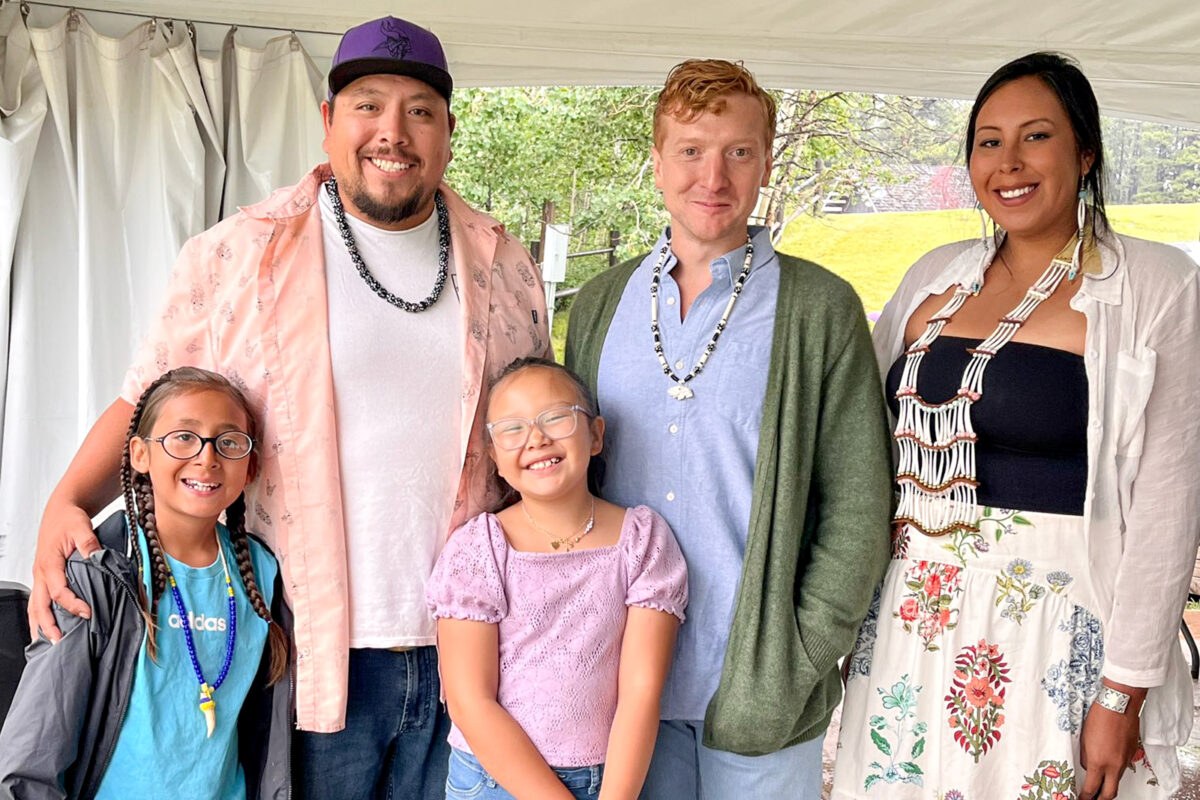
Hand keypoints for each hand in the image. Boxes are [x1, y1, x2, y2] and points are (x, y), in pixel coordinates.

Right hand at [30, 500, 100, 640]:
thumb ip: (88, 543)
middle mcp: (41, 572)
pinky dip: (39, 615)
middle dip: (48, 625)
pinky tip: (45, 627)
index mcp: (49, 563)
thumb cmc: (69, 519)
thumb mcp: (81, 527)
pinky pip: (37, 599)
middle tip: (59, 641)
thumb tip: (96, 557)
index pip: (58, 591)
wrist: (60, 511)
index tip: (88, 613)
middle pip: (39, 605)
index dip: (72, 604)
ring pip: (35, 605)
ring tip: (49, 641)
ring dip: (40, 623)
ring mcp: (40, 575)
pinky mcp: (43, 576)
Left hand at [1079, 681, 1145, 799]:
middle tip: (1092, 799)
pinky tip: (1110, 762)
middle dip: (1101, 799)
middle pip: (1110, 793)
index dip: (1085, 796)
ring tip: (1100, 783)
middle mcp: (1114, 765)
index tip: (1081, 798)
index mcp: (1098, 762)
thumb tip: (1087, 765)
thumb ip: (1085, 757)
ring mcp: (1125, 760)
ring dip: (1108, 783)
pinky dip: (1115, 769)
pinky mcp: (1132, 753)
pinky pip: (1123, 766)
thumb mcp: (1083, 738)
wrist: (1119, 705)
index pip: (1091, 788)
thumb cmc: (1098, 717)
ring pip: (1117, 780)